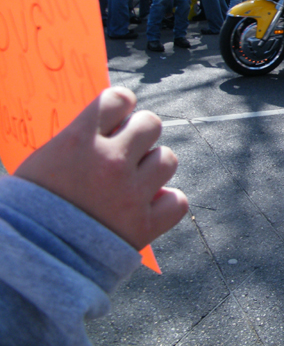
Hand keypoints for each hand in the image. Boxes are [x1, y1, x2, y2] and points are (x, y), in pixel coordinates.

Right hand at [14, 87, 187, 250]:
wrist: (28, 261)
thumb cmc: (28, 210)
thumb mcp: (43, 162)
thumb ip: (79, 140)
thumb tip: (109, 124)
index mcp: (79, 140)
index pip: (119, 99)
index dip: (121, 107)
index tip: (118, 118)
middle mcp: (110, 161)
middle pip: (151, 124)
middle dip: (140, 134)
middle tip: (126, 151)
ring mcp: (130, 193)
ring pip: (168, 159)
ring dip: (153, 167)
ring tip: (134, 181)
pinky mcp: (145, 225)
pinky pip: (178, 201)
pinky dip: (166, 203)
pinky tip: (147, 206)